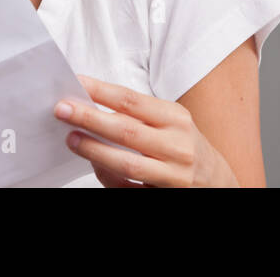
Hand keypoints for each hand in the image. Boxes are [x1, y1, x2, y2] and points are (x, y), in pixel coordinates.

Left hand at [54, 74, 238, 186]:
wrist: (217, 182)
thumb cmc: (185, 146)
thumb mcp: (171, 122)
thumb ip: (139, 117)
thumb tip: (94, 108)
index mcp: (176, 118)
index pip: (132, 100)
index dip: (101, 91)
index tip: (77, 83)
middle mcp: (177, 145)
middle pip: (125, 130)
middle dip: (89, 118)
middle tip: (62, 109)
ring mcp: (172, 174)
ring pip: (126, 163)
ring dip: (94, 150)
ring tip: (71, 139)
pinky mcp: (165, 195)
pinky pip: (130, 189)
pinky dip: (109, 178)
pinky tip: (94, 164)